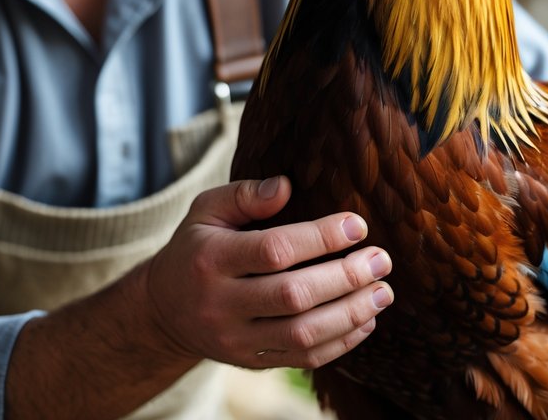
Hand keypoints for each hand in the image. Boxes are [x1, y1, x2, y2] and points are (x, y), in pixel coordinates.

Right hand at [143, 175, 392, 368]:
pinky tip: (366, 320)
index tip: (357, 225)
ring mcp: (236, 339)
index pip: (273, 250)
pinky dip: (341, 343)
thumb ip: (244, 195)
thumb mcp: (206, 211)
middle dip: (345, 278)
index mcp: (210, 258)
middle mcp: (221, 303)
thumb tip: (286, 185)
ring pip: (302, 334)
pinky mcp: (252, 363)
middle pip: (293, 296)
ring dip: (351, 314)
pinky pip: (303, 358)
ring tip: (383, 292)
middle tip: (381, 260)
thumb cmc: (196, 248)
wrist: (165, 311)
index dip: (321, 238)